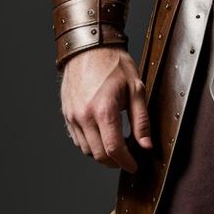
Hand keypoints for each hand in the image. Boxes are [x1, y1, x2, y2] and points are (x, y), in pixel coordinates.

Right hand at [60, 46, 151, 171]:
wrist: (89, 47)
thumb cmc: (114, 64)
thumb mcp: (136, 88)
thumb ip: (141, 120)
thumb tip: (147, 145)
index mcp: (104, 110)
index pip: (114, 149)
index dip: (126, 162)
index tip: (134, 166)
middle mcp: (84, 116)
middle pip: (99, 154)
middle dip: (115, 162)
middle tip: (128, 159)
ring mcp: (72, 116)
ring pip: (86, 150)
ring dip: (102, 154)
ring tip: (116, 148)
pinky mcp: (66, 114)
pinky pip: (77, 139)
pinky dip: (90, 145)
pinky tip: (102, 137)